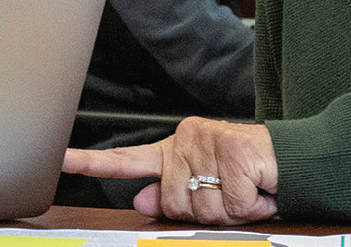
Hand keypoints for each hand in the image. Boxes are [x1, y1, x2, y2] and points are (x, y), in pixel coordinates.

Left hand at [63, 116, 277, 223]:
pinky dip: (251, 206)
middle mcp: (186, 140)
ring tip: (244, 190)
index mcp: (173, 150)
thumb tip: (142, 200)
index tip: (61, 159)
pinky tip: (258, 189)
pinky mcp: (234, 151)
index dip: (91, 162)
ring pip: (203, 207)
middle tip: (228, 196)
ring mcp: (209, 143)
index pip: (125, 159)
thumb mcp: (203, 188)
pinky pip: (234, 203)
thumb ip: (169, 193)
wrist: (289, 160)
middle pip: (174, 202)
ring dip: (230, 211)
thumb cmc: (245, 174)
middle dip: (204, 211)